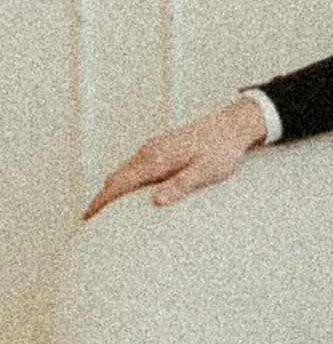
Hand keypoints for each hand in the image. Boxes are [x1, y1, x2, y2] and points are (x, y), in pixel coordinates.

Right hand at [84, 94, 269, 218]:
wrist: (233, 125)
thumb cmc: (222, 149)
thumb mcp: (205, 171)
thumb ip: (180, 185)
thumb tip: (156, 201)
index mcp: (157, 159)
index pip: (120, 183)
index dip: (101, 201)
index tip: (88, 215)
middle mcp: (150, 150)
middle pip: (116, 176)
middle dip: (101, 197)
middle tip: (91, 217)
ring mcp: (154, 146)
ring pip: (124, 169)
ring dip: (112, 187)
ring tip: (105, 208)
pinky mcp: (160, 145)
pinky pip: (134, 165)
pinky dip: (124, 179)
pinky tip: (130, 189)